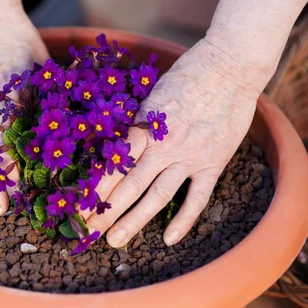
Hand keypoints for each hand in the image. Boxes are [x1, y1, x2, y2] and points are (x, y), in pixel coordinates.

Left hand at [85, 39, 262, 246]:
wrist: (230, 67)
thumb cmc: (187, 75)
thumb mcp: (152, 94)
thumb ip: (137, 124)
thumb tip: (113, 144)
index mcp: (145, 126)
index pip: (113, 164)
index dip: (94, 186)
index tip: (77, 204)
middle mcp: (164, 145)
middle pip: (129, 185)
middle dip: (106, 210)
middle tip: (87, 232)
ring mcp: (190, 156)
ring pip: (157, 195)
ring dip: (134, 220)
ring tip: (115, 241)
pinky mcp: (213, 163)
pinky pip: (197, 197)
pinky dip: (183, 219)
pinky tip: (168, 238)